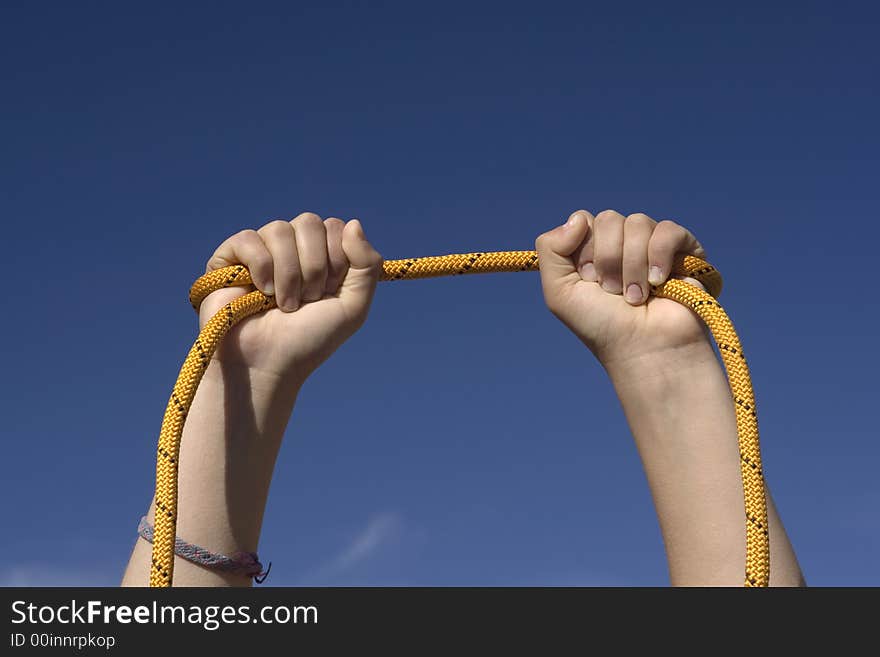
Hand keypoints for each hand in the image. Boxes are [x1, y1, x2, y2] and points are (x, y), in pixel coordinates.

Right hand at [199, 213, 382, 385]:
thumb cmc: (309, 340)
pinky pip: (250, 238)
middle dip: (314, 267)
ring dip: (289, 274)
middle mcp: (291, 248)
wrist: (268, 364)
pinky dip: (261, 268)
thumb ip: (366, 264)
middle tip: (306, 300)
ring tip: (283, 303)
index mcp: (321, 255)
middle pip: (309, 222)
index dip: (336, 259)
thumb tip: (354, 223)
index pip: (335, 227)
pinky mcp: (230, 257)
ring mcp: (260, 250)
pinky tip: (258, 292)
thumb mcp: (352, 306)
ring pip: (280, 229)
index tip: (329, 292)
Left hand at [535, 210, 708, 369]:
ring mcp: (652, 244)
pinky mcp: (684, 249)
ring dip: (632, 266)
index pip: (584, 220)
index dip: (585, 250)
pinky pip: (667, 230)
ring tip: (636, 297)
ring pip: (637, 223)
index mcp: (592, 249)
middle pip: (609, 219)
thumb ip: (550, 248)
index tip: (589, 280)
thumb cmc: (602, 325)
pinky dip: (658, 256)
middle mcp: (622, 243)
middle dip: (608, 259)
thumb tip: (578, 218)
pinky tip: (658, 281)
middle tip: (613, 291)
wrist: (644, 348)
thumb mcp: (559, 291)